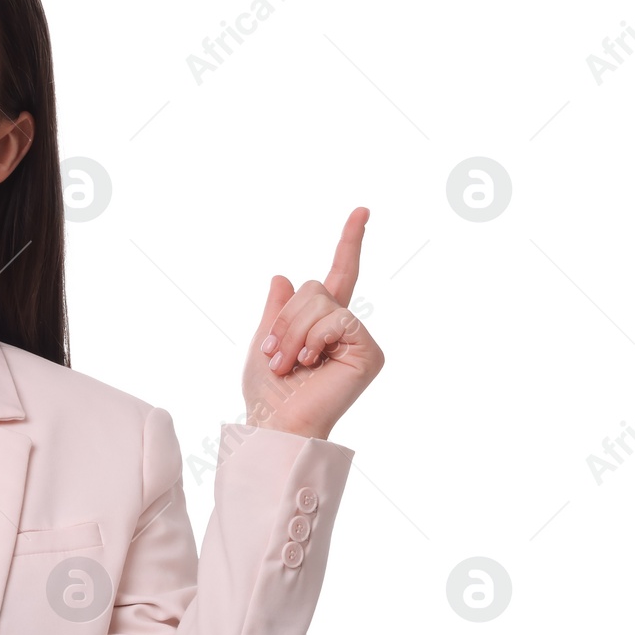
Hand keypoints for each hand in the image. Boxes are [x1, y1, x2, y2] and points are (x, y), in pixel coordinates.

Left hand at [241, 207, 383, 439]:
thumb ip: (277, 309)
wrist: (275, 423)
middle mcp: (345, 328)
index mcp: (321, 324)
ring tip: (289, 364)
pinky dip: (313, 338)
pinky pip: (337, 320)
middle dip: (285, 318)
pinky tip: (310, 363)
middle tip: (273, 355)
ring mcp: (359, 340)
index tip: (362, 211)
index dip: (350, 242)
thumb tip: (283, 276)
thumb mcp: (264, 340)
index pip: (339, 275)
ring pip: (323, 303)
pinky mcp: (369, 353)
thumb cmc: (267, 393)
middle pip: (315, 287)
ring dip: (293, 332)